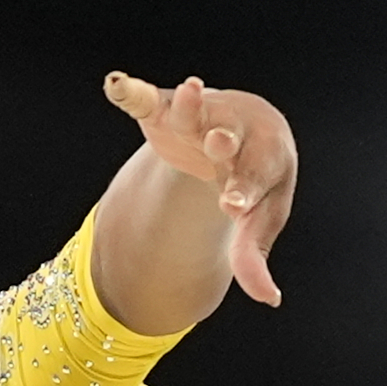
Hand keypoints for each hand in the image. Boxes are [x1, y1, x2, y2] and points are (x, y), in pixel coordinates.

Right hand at [104, 72, 299, 304]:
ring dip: (189, 104)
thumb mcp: (258, 220)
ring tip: (190, 89)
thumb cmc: (256, 183)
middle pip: (230, 137)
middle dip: (223, 141)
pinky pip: (148, 99)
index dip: (242, 190)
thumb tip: (271, 300)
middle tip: (219, 142)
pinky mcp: (166, 110)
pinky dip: (133, 93)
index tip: (232, 205)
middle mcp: (235, 135)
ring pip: (195, 111)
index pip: (253, 177)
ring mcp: (201, 120)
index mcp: (264, 162)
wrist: (244, 127)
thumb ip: (253, 258)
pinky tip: (115, 85)